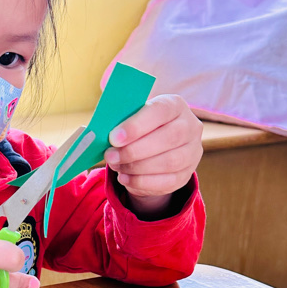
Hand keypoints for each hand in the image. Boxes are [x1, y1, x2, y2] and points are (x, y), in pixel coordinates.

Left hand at [104, 95, 202, 216]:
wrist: (155, 150)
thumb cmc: (139, 130)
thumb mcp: (130, 120)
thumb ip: (118, 124)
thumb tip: (94, 133)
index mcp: (175, 105)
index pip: (160, 111)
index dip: (136, 125)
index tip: (114, 138)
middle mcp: (190, 127)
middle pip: (168, 138)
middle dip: (134, 150)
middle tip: (110, 156)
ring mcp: (192, 152)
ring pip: (169, 162)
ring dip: (137, 167)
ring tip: (116, 166)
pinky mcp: (186, 175)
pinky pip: (167, 182)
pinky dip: (141, 182)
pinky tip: (125, 178)